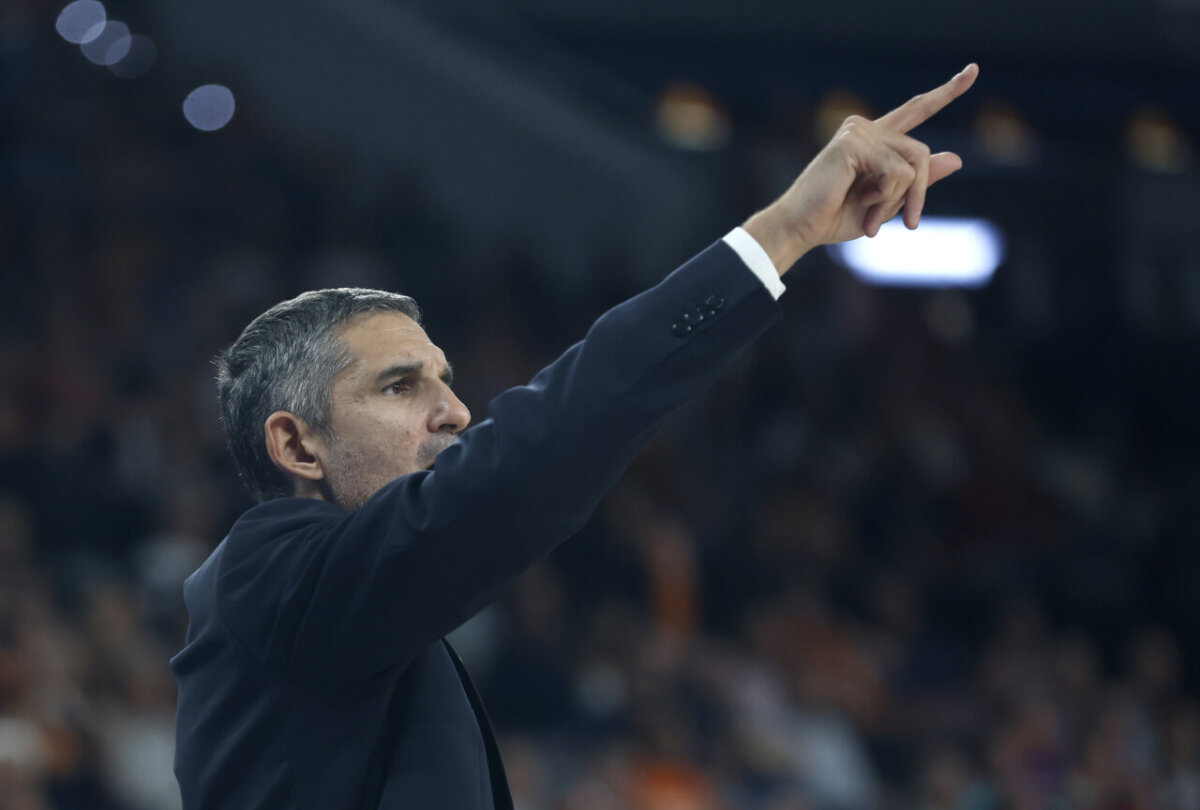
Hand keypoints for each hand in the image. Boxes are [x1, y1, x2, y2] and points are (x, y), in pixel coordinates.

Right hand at [744, 64, 978, 273]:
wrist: (800, 228)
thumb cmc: (834, 218)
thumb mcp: (887, 202)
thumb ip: (918, 181)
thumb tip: (957, 157)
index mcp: (873, 139)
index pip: (916, 110)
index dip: (946, 92)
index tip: (973, 71)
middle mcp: (865, 128)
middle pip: (920, 152)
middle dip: (919, 193)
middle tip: (909, 224)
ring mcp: (858, 131)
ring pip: (912, 163)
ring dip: (899, 199)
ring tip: (870, 216)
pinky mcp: (853, 142)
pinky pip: (896, 172)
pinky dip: (886, 197)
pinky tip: (863, 204)